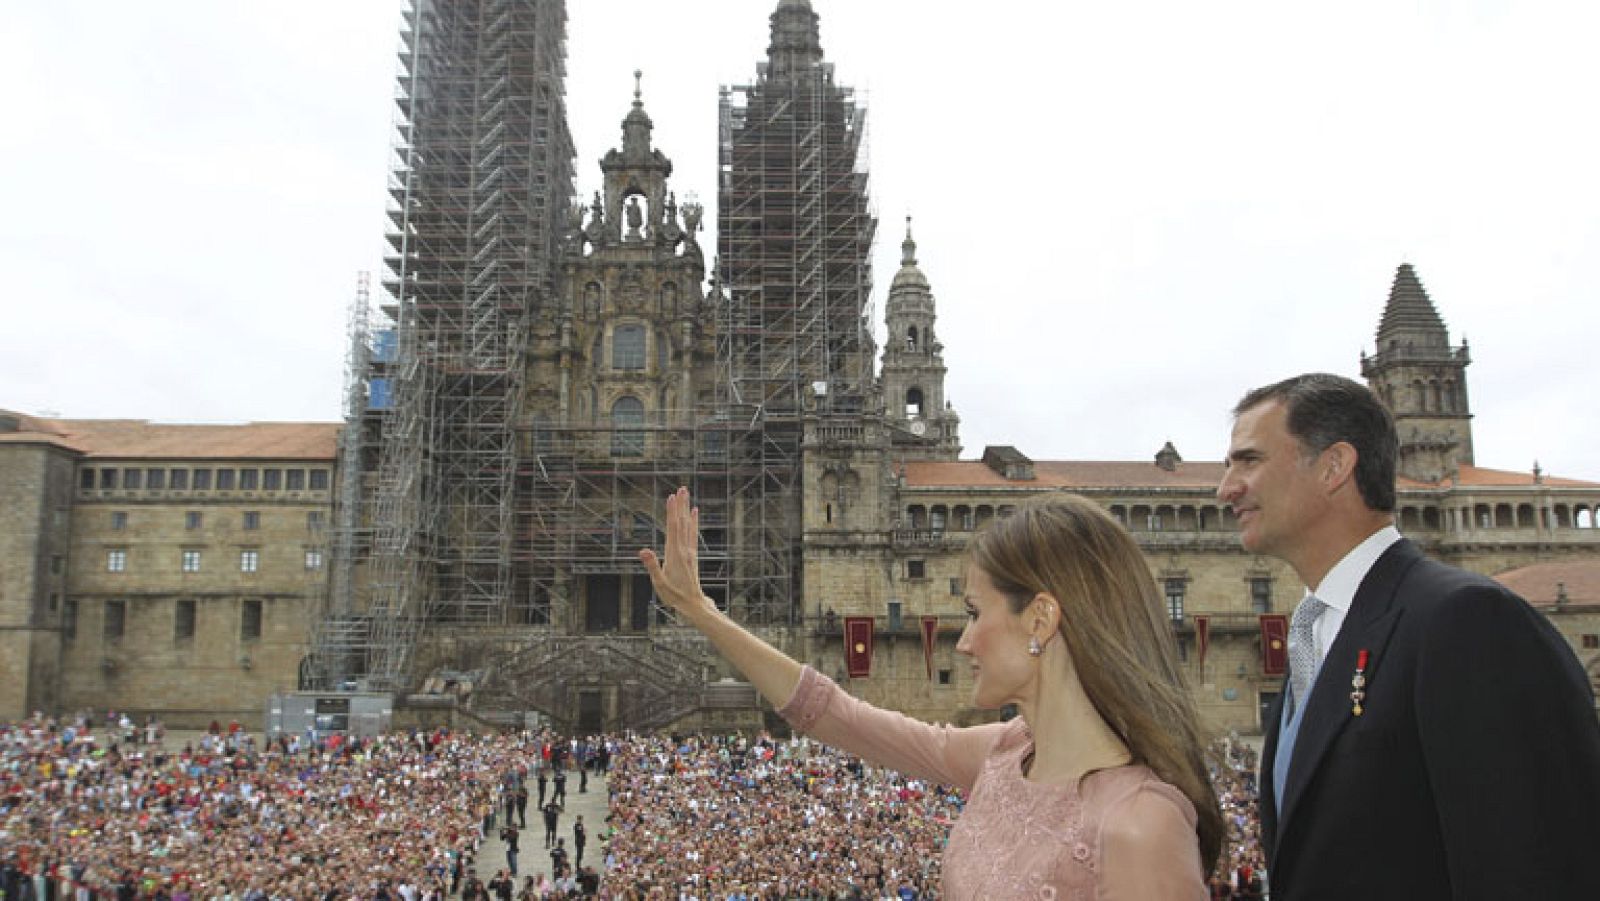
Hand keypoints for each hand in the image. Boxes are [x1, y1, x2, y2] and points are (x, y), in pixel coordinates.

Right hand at [638, 487, 717, 622]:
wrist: (693, 604)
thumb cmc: (674, 595)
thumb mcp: (659, 583)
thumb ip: (652, 566)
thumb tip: (643, 550)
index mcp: (674, 554)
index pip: (673, 528)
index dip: (672, 512)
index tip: (671, 496)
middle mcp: (684, 549)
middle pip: (682, 523)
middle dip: (680, 505)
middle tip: (681, 488)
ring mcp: (689, 551)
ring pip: (687, 526)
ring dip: (686, 509)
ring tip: (686, 494)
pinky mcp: (692, 554)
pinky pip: (693, 533)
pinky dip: (693, 521)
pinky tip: (694, 512)